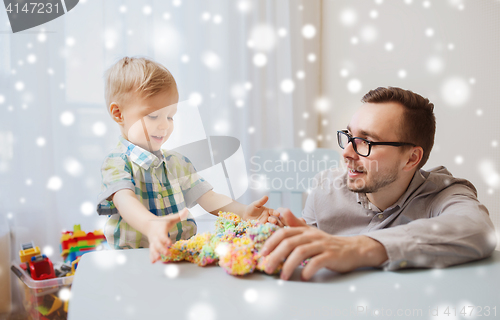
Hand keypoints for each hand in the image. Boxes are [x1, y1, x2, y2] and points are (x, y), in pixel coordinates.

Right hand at [147, 208, 188, 262]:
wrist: (149, 224)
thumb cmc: (162, 222)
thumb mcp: (170, 218)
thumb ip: (178, 216)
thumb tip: (187, 209)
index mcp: (160, 230)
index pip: (162, 235)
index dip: (165, 239)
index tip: (169, 244)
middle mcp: (155, 237)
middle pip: (157, 244)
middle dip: (161, 249)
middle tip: (167, 254)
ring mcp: (153, 242)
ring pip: (153, 249)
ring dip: (155, 254)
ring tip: (157, 260)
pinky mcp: (152, 246)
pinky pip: (151, 252)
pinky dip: (152, 257)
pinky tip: (153, 262)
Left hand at [243, 196, 283, 226]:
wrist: (245, 215)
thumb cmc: (251, 208)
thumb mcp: (255, 204)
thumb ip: (261, 201)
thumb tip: (266, 196)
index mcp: (268, 211)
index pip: (273, 212)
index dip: (275, 213)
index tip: (277, 213)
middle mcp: (268, 218)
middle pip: (273, 219)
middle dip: (274, 220)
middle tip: (274, 221)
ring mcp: (265, 223)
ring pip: (270, 225)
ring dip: (271, 226)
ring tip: (271, 227)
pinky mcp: (261, 228)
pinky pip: (264, 229)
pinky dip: (266, 230)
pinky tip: (266, 232)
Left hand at [260, 208, 387, 280]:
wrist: (352, 249)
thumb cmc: (327, 243)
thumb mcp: (310, 232)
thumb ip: (295, 223)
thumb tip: (281, 209)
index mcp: (304, 230)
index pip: (283, 233)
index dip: (271, 243)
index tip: (262, 254)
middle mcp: (311, 235)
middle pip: (289, 243)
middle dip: (275, 256)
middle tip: (267, 268)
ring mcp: (322, 245)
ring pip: (301, 252)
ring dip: (289, 265)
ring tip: (282, 276)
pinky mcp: (331, 256)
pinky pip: (317, 262)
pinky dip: (308, 269)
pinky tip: (303, 276)